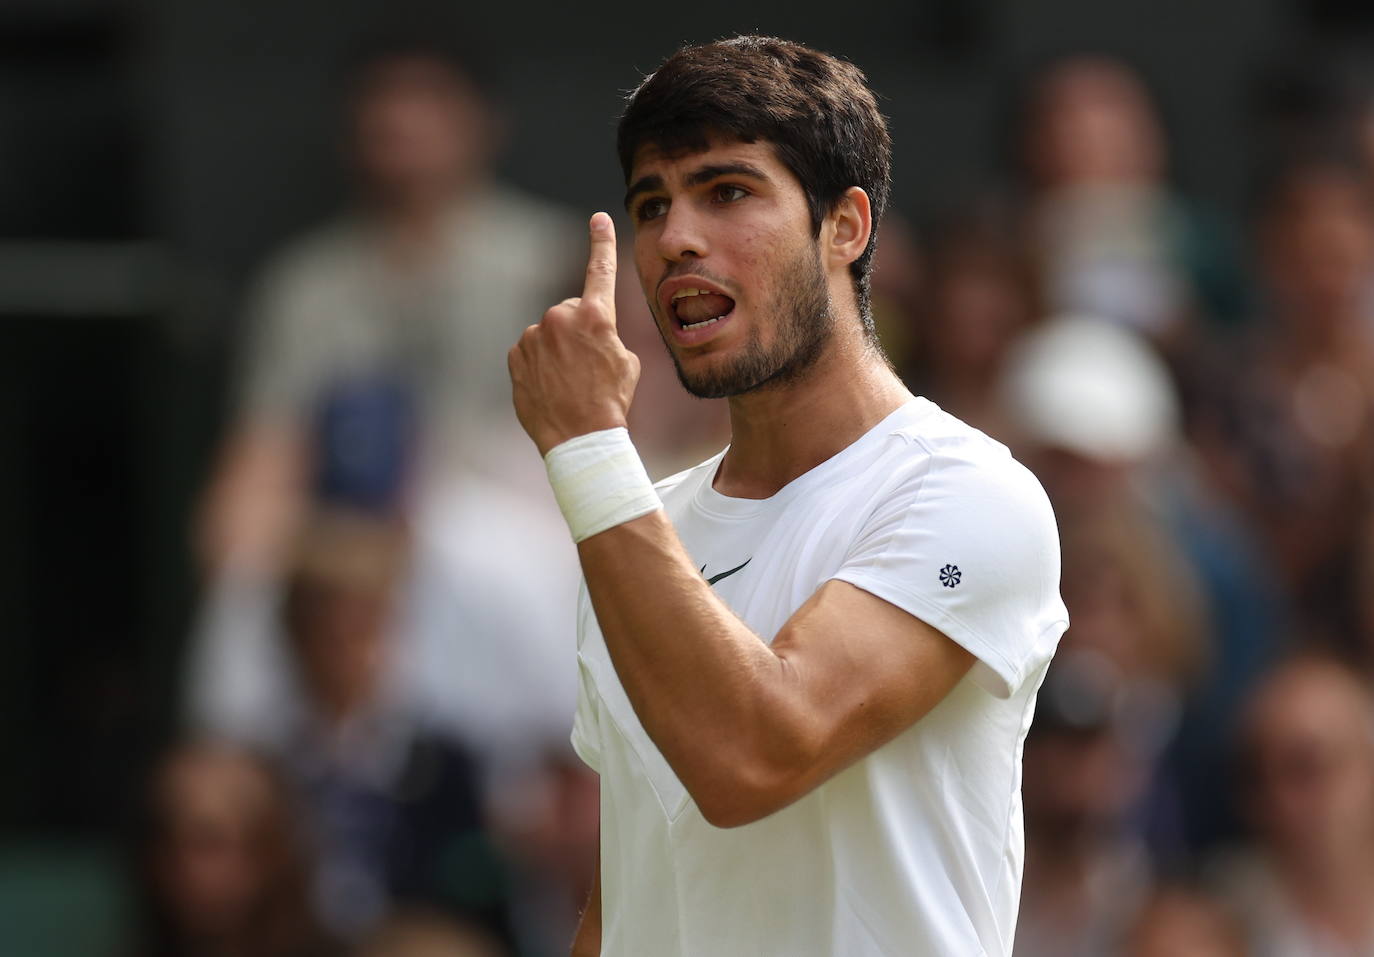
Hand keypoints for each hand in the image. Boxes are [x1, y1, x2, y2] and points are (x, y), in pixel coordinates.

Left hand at [510, 212, 640, 455]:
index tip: (599, 219)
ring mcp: (534, 336)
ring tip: (569, 384)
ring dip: (557, 352)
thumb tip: (590, 333)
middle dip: (577, 333)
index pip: (600, 270)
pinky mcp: (516, 355)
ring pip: (548, 335)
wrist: (580, 438)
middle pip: (570, 313)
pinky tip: (550, 388)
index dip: (601, 242)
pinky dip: (538, 366)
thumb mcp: (626, 362)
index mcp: (596, 316)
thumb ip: (606, 335)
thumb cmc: (611, 402)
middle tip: (587, 368)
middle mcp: (561, 318)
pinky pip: (530, 352)